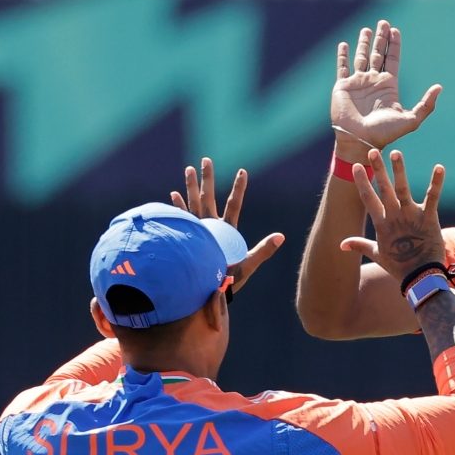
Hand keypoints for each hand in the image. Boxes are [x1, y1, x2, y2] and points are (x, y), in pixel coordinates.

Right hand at [170, 157, 283, 293]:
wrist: (207, 295)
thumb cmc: (229, 282)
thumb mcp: (248, 265)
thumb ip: (263, 251)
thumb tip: (281, 236)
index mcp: (227, 230)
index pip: (234, 204)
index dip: (239, 188)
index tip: (242, 171)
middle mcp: (212, 227)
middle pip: (210, 197)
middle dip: (207, 179)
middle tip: (206, 159)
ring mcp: (199, 231)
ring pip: (194, 204)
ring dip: (191, 187)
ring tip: (189, 169)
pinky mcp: (187, 238)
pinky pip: (182, 219)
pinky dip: (177, 207)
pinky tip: (173, 194)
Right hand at [332, 20, 441, 156]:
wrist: (360, 141)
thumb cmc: (384, 133)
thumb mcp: (411, 120)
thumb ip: (426, 105)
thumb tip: (439, 87)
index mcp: (388, 86)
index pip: (392, 59)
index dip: (394, 45)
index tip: (395, 30)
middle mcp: (373, 82)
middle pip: (378, 54)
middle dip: (380, 38)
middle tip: (383, 22)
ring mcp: (358, 83)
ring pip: (361, 57)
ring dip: (363, 43)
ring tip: (366, 29)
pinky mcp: (342, 86)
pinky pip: (342, 67)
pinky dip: (342, 56)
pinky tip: (344, 44)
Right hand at [340, 149, 445, 282]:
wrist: (420, 276)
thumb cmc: (398, 266)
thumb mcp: (377, 254)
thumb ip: (360, 245)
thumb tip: (341, 244)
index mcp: (381, 224)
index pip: (368, 199)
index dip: (362, 182)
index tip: (356, 166)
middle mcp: (394, 216)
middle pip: (384, 189)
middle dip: (378, 169)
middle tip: (373, 151)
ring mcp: (411, 215)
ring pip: (403, 188)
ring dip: (399, 170)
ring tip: (396, 153)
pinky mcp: (429, 217)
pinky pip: (432, 196)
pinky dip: (436, 182)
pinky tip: (439, 167)